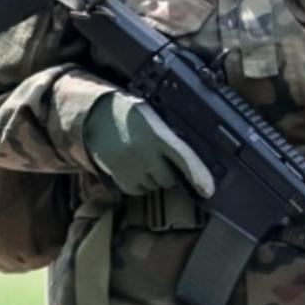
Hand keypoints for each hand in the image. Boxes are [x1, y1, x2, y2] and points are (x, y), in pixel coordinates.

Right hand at [82, 94, 214, 197]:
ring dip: (153, 177)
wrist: (95, 117)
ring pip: (154, 186)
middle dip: (168, 171)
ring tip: (141, 157)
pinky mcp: (121, 180)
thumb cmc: (129, 114)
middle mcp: (145, 154)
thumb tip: (191, 156)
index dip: (199, 175)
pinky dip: (139, 183)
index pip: (184, 158)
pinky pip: (139, 191)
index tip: (208, 190)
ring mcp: (132, 169)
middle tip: (158, 155)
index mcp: (157, 134)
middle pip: (169, 178)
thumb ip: (169, 135)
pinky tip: (132, 166)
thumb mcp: (153, 117)